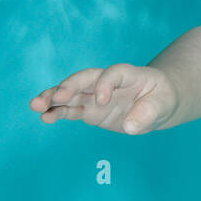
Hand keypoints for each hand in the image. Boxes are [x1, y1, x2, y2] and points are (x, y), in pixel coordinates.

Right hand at [30, 63, 177, 134]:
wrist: (157, 103)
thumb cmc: (162, 98)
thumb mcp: (164, 104)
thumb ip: (148, 113)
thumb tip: (131, 127)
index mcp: (128, 74)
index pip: (113, 74)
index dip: (105, 84)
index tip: (102, 102)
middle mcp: (107, 82)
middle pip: (85, 79)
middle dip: (68, 86)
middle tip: (54, 97)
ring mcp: (96, 96)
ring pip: (72, 94)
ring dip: (53, 98)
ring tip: (36, 105)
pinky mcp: (90, 110)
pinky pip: (71, 110)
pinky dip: (57, 113)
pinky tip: (44, 117)